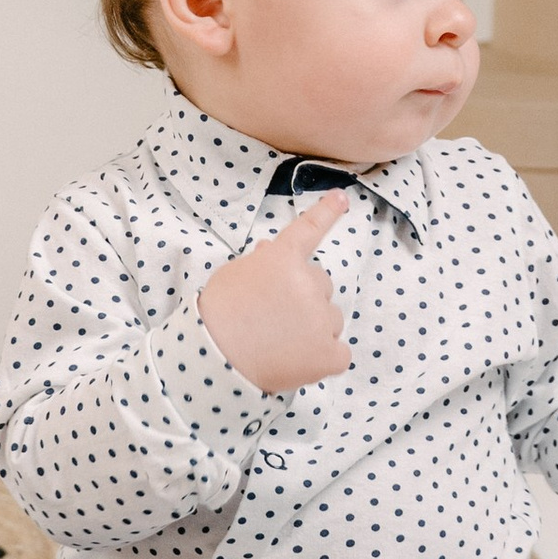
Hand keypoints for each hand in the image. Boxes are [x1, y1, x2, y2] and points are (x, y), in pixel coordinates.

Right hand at [198, 196, 351, 394]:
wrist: (216, 359)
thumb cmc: (218, 316)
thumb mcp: (233, 276)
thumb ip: (260, 262)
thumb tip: (273, 249)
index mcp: (283, 259)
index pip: (309, 229)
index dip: (327, 211)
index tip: (342, 196)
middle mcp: (309, 283)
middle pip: (321, 285)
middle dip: (304, 298)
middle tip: (274, 317)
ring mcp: (322, 319)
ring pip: (330, 319)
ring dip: (313, 329)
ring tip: (279, 342)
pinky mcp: (330, 353)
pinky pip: (338, 353)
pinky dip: (322, 359)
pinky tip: (296, 362)